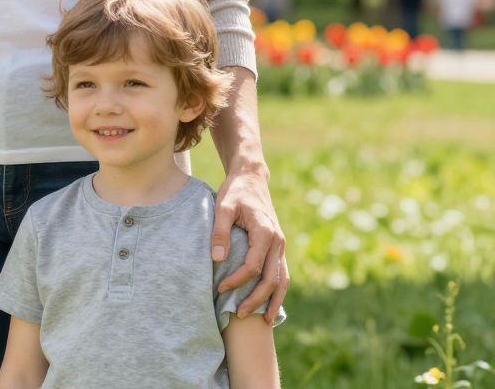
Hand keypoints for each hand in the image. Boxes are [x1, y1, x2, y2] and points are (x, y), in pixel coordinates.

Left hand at [212, 165, 287, 322]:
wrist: (251, 179)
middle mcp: (277, 241)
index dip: (238, 280)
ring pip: (281, 280)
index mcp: (264, 231)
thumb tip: (216, 259)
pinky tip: (270, 305)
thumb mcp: (222, 206)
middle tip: (239, 313)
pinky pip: (282, 274)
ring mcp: (281, 246)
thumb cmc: (234, 192)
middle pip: (270, 278)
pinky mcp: (278, 248)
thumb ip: (219, 231)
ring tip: (263, 321)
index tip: (221, 288)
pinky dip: (278, 291)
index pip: (253, 265)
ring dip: (272, 301)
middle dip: (256, 299)